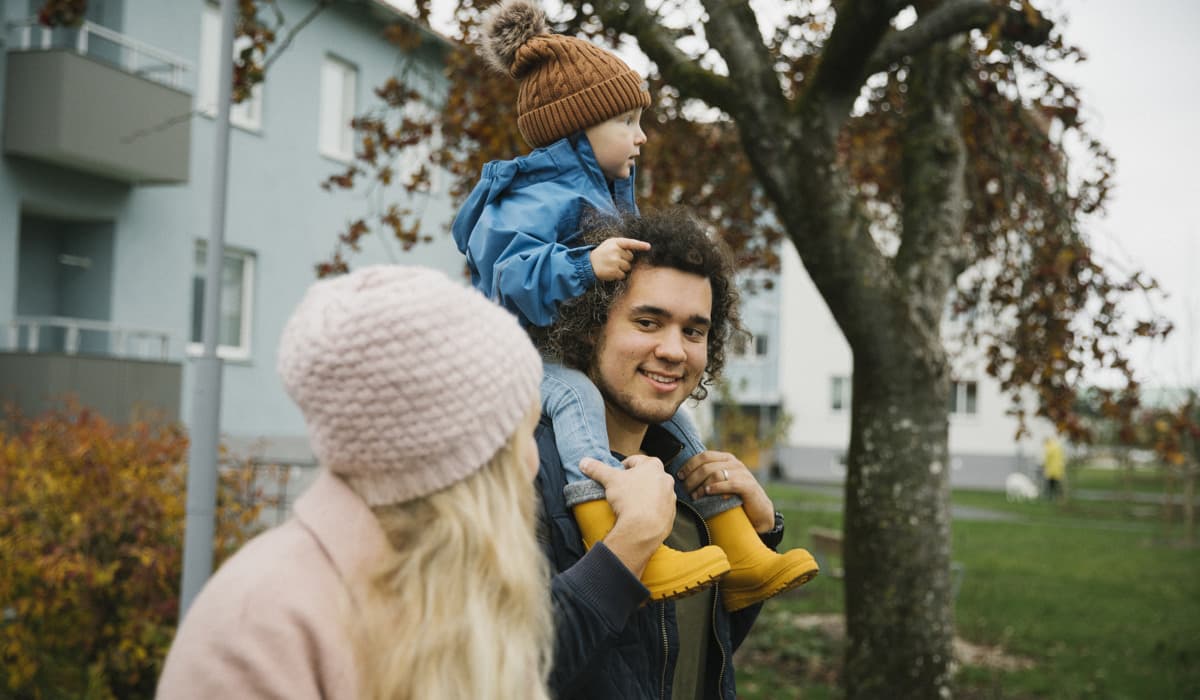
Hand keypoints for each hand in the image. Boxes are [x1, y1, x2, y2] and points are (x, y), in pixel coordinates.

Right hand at [580, 455, 674, 575]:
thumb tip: (585, 462)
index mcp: (653, 466)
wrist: (643, 528)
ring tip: (630, 504)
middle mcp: (665, 479)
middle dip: (635, 481)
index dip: (623, 467)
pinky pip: (658, 509)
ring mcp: (670, 497)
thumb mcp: (609, 480)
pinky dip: (650, 510)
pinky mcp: (670, 514)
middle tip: (622, 490)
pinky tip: (639, 516)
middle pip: (646, 476)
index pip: (635, 460)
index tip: (616, 475)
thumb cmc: (630, 499)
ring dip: (644, 496)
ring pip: (654, 493)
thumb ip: (597, 469)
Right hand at [589, 237, 651, 280]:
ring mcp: (614, 261)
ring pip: (628, 267)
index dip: (640, 245)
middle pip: (630, 258)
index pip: (630, 243)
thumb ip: (622, 245)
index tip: (649, 247)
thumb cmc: (603, 253)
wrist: (589, 264)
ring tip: (612, 266)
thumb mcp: (610, 244)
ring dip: (622, 268)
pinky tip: (611, 271)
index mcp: (615, 242)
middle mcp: (615, 251)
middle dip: (625, 260)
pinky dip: (619, 275)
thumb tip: (638, 249)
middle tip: (614, 259)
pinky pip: (623, 274)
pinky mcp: (613, 271)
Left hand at [676, 450, 774, 532]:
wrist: (758, 513)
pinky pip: (730, 483)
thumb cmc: (735, 499)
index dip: (689, 465)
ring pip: (715, 474)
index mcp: (726, 459)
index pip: (703, 456)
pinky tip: (708, 493)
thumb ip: (708, 476)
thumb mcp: (721, 484)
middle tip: (685, 490)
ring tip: (695, 496)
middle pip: (707, 466)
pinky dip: (716, 487)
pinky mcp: (748, 486)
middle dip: (692, 478)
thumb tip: (684, 477)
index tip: (679, 476)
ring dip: (701, 485)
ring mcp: (743, 473)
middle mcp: (735, 463)